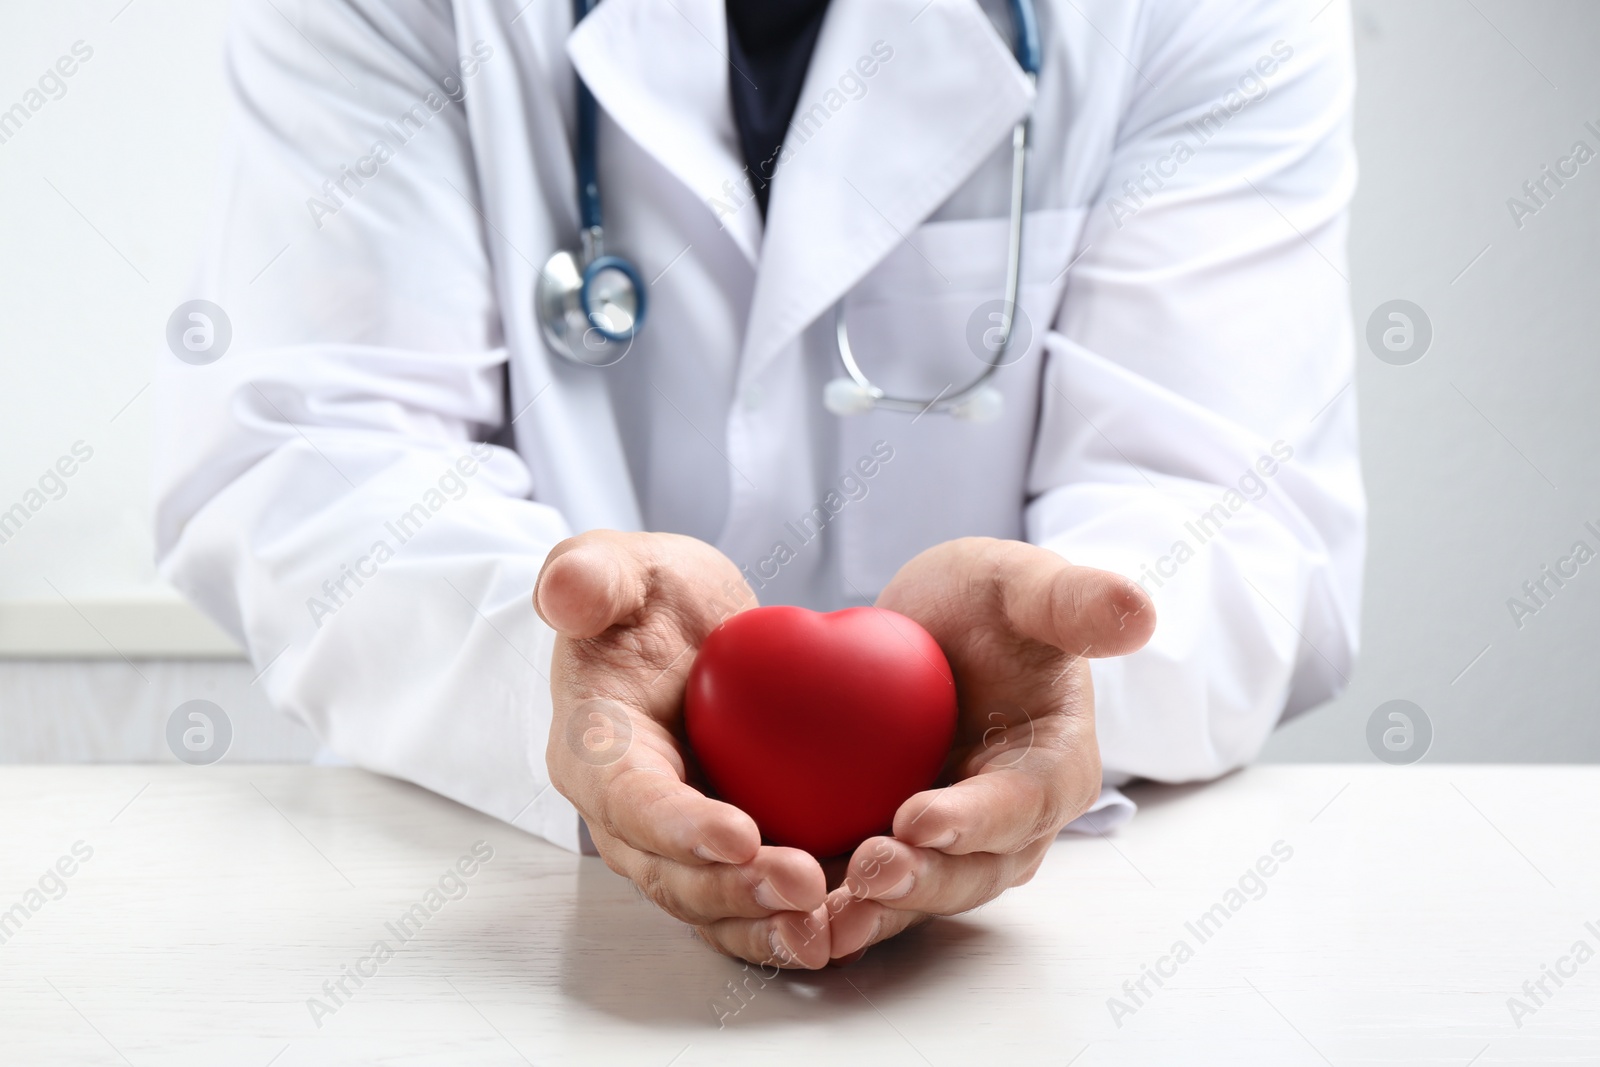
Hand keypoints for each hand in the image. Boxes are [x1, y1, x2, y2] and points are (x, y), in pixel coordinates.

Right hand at [536, 530, 832, 967]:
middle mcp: (628, 814)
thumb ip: (590, 574)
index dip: (679, 827)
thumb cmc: (645, 597)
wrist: (682, 630)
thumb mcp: (617, 567)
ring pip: (714, 905)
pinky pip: (756, 898)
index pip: (629, 800)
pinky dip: (798, 919)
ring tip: (832, 925)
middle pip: (672, 874)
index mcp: (593, 751)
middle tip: (805, 885)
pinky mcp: (727, 851)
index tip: (740, 836)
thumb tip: (564, 592)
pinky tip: (856, 920)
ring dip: (769, 924)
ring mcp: (678, 842)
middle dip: (734, 891)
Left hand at [825, 537, 1154, 961]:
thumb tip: (1138, 612)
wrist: (933, 631)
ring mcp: (954, 848)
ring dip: (876, 914)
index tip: (920, 817)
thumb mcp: (1023, 584)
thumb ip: (1073, 601)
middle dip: (923, 880)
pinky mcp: (900, 852)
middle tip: (867, 870)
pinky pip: (871, 895)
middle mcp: (1010, 825)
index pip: (1023, 803)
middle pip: (974, 870)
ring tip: (821, 917)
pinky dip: (834, 911)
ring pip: (921, 896)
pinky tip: (784, 918)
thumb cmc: (989, 606)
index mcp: (1054, 768)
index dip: (976, 819)